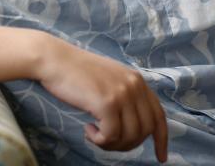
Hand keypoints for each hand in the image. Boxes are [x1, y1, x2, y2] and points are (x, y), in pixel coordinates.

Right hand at [35, 36, 167, 161]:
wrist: (54, 59)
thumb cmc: (75, 72)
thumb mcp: (109, 79)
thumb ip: (125, 96)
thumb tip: (134, 127)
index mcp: (137, 80)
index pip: (158, 115)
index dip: (161, 139)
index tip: (160, 157)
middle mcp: (134, 85)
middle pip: (145, 130)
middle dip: (128, 144)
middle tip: (107, 142)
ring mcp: (121, 93)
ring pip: (129, 136)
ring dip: (111, 143)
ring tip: (94, 133)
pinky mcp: (106, 103)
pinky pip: (111, 136)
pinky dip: (99, 140)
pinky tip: (87, 129)